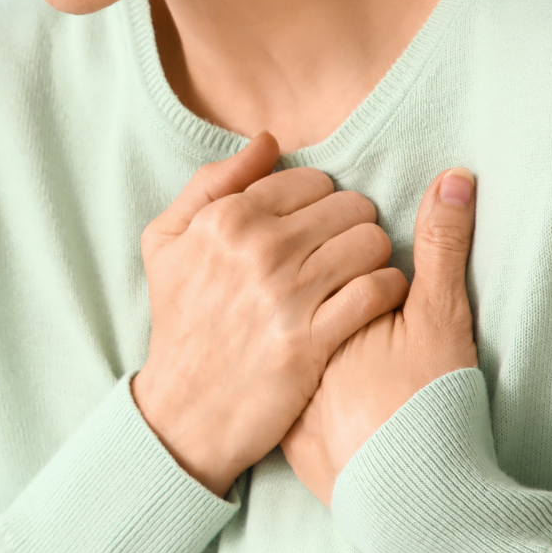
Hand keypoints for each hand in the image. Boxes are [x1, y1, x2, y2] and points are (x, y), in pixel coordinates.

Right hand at [132, 134, 410, 495]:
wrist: (184, 412)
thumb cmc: (179, 322)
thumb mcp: (165, 242)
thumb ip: (211, 182)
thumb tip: (267, 141)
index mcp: (226, 218)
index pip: (310, 180)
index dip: (321, 203)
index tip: (317, 229)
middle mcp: (258, 249)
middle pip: (350, 207)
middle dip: (353, 226)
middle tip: (342, 254)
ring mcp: (286, 295)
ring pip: (371, 243)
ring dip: (373, 258)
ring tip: (359, 276)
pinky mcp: (312, 339)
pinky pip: (377, 290)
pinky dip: (387, 290)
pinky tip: (373, 301)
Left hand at [281, 168, 478, 504]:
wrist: (415, 497)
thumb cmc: (431, 402)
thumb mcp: (443, 317)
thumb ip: (443, 245)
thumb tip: (456, 179)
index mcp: (317, 302)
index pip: (304, 247)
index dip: (327, 245)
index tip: (349, 255)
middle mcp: (285, 337)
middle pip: (277, 286)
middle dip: (294, 277)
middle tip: (333, 289)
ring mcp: (279, 385)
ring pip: (271, 334)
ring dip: (287, 322)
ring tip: (331, 331)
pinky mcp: (281, 425)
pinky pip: (276, 385)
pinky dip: (290, 373)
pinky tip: (317, 373)